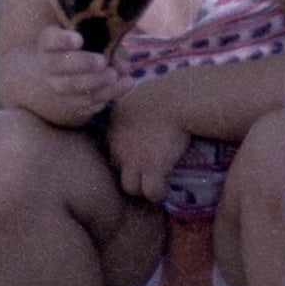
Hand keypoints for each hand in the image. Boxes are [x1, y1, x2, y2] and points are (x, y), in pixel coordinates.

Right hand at [30, 26, 118, 125]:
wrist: (62, 77)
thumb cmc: (81, 49)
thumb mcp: (91, 39)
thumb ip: (108, 45)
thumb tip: (123, 68)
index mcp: (49, 43)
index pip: (50, 39)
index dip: (63, 40)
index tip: (79, 39)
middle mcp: (48, 65)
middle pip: (59, 65)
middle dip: (82, 63)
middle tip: (101, 62)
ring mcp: (57, 86)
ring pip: (74, 86)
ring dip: (96, 81)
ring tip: (115, 75)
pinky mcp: (72, 103)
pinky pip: (89, 101)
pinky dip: (109, 93)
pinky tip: (126, 84)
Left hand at [107, 87, 189, 206]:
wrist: (174, 100)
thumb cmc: (163, 91)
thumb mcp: (140, 96)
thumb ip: (136, 107)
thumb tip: (146, 108)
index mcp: (114, 125)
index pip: (110, 146)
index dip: (124, 151)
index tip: (138, 151)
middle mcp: (117, 145)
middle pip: (116, 167)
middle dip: (129, 170)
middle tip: (145, 171)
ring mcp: (133, 160)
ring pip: (129, 186)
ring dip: (140, 188)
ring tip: (152, 187)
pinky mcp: (152, 169)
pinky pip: (151, 192)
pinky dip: (158, 194)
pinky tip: (165, 190)